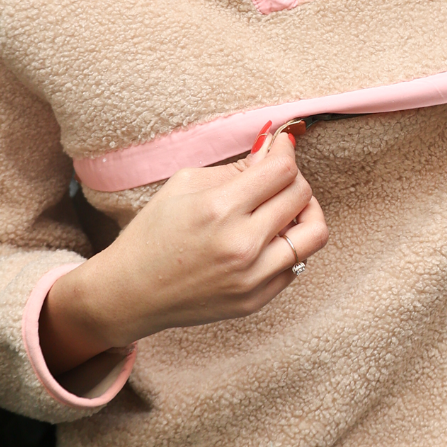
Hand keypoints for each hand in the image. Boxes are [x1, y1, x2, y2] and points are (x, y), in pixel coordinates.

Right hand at [41, 128, 327, 380]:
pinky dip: (289, 245)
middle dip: (294, 177)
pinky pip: (296, 264)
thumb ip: (235, 169)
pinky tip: (267, 238)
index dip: (286, 151)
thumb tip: (273, 152)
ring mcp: (253, 277)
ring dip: (307, 212)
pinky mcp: (256, 300)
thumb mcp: (184, 185)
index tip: (281, 146)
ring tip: (287, 208)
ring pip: (315, 234)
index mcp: (219, 209)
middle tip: (277, 175)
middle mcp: (242, 245)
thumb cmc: (153, 234)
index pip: (282, 171)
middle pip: (301, 196)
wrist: (131, 293)